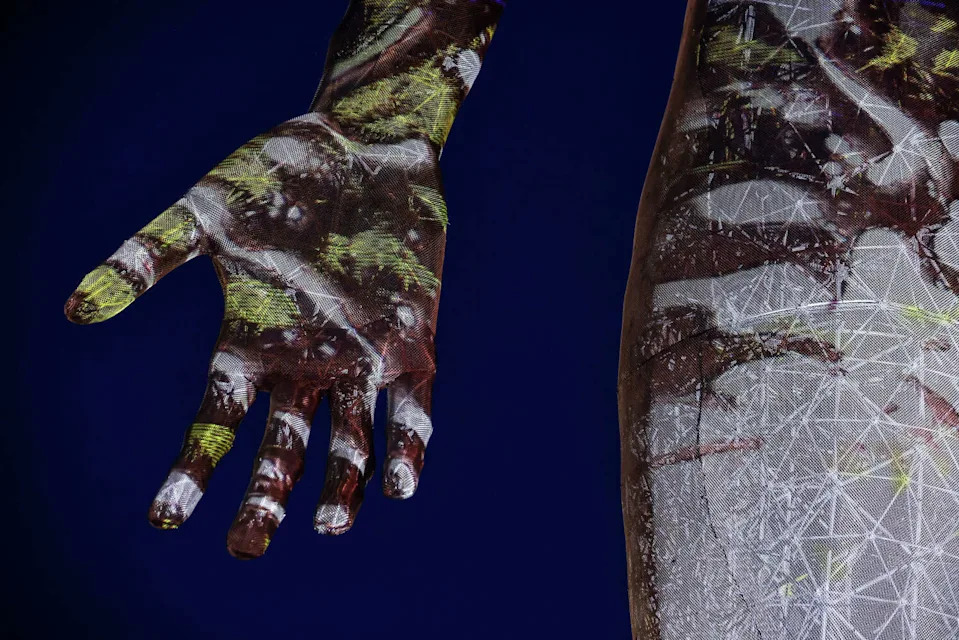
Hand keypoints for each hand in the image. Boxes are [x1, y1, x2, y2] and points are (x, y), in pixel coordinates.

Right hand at [65, 113, 445, 557]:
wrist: (366, 143)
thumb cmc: (280, 172)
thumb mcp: (206, 214)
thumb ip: (148, 256)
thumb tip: (75, 311)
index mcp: (251, 341)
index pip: (216, 422)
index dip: (191, 469)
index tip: (165, 517)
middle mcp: (304, 363)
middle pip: (281, 449)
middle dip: (265, 499)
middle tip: (246, 547)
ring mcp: (360, 358)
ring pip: (348, 441)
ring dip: (341, 487)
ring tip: (330, 526)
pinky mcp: (412, 344)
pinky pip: (412, 409)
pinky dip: (407, 447)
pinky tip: (399, 484)